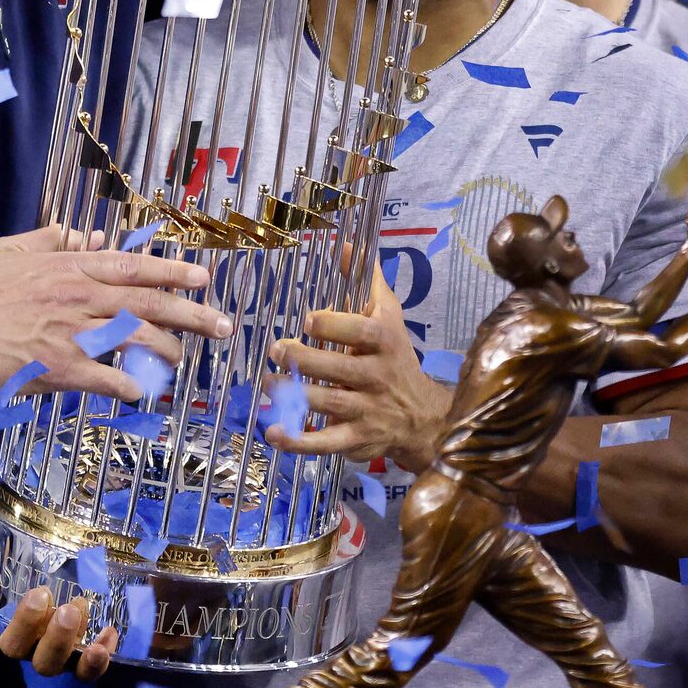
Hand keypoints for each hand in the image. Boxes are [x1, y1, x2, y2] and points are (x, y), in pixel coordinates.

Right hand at [0, 225, 230, 402]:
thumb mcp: (11, 252)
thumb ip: (50, 241)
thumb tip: (80, 234)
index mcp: (69, 267)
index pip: (134, 266)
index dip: (173, 271)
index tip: (203, 276)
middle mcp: (79, 295)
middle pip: (149, 301)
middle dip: (192, 313)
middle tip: (223, 324)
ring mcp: (71, 332)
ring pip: (136, 338)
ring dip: (167, 351)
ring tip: (183, 361)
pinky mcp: (59, 367)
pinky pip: (107, 376)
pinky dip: (129, 384)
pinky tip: (141, 392)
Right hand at [0, 584, 115, 681]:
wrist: (41, 633)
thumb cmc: (17, 622)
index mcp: (14, 648)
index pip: (13, 645)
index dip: (25, 623)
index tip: (40, 593)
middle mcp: (37, 660)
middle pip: (45, 662)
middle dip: (58, 637)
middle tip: (68, 610)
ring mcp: (63, 665)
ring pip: (71, 666)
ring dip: (82, 644)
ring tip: (89, 616)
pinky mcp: (85, 667)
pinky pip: (94, 668)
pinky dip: (104, 650)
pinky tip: (110, 632)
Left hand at [263, 266, 449, 472]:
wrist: (421, 415)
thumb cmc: (396, 357)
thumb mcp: (389, 316)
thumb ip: (367, 283)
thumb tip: (345, 244)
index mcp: (385, 342)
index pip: (362, 333)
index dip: (335, 326)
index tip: (308, 318)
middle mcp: (377, 377)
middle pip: (340, 369)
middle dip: (305, 359)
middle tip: (277, 349)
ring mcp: (366, 410)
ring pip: (328, 404)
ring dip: (294, 395)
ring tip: (267, 383)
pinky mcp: (356, 439)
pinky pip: (325, 443)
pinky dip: (297, 442)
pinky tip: (272, 432)